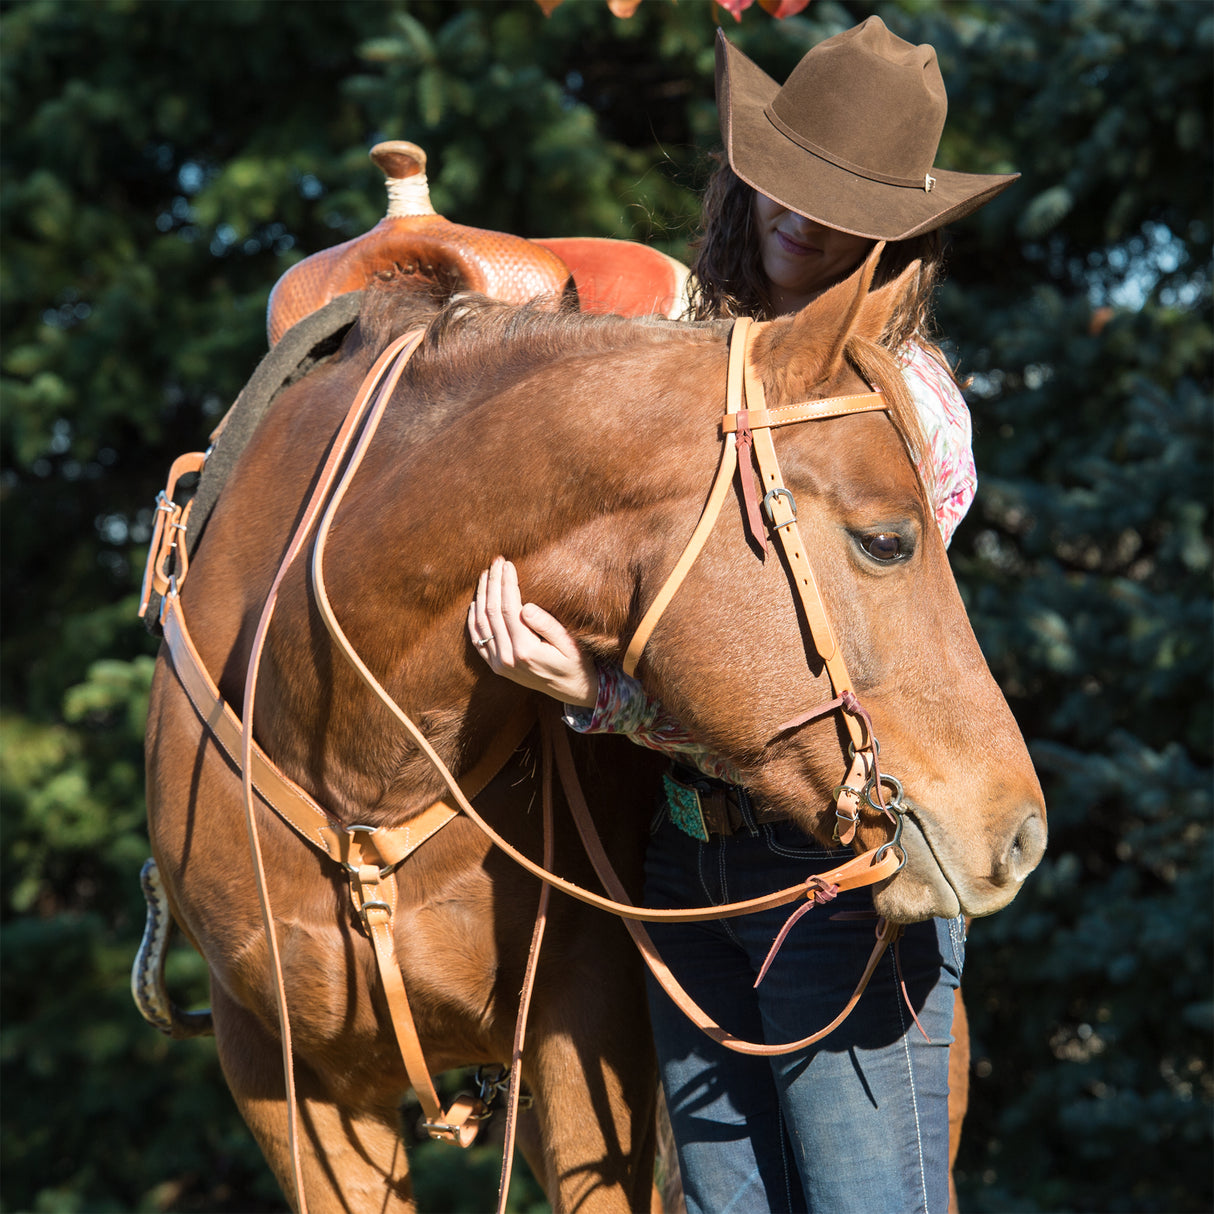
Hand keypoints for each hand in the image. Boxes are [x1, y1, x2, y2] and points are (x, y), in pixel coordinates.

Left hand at [467, 557, 597, 707]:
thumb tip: (525, 607)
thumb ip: (547, 626)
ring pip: (481, 624)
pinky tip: (476, 602)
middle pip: (491, 612)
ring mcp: (498, 664)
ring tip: (486, 575)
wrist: (573, 691)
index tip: (508, 564)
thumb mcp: (569, 644)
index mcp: (525, 650)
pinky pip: (477, 640)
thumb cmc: (576, 663)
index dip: (506, 583)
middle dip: (493, 583)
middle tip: (496, 562)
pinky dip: (473, 620)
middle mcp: (507, 659)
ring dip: (481, 596)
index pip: (509, 608)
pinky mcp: (495, 667)